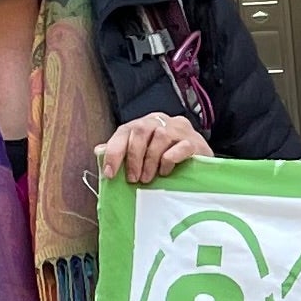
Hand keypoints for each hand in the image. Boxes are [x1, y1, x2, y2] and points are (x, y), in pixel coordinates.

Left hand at [96, 113, 210, 184]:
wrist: (203, 164)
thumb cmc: (170, 159)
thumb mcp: (144, 154)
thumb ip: (123, 151)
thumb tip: (98, 150)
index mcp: (146, 123)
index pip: (126, 130)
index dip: (115, 151)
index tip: (111, 173)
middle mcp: (162, 121)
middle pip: (142, 130)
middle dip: (134, 157)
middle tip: (133, 179)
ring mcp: (180, 129)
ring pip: (160, 137)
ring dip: (150, 161)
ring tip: (148, 179)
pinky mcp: (195, 142)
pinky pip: (180, 147)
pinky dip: (169, 160)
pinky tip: (166, 172)